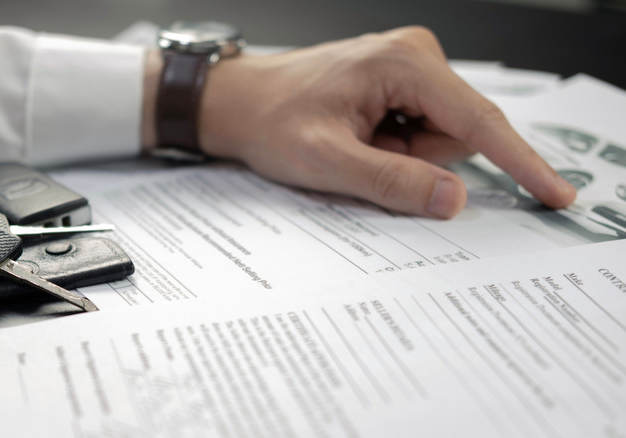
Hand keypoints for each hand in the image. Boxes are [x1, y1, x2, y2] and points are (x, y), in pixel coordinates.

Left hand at [193, 26, 575, 217]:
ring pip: (441, 136)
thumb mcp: (326, 161)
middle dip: (417, 160)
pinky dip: (395, 145)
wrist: (240, 101)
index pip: (479, 121)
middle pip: (459, 133)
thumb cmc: (271, 120)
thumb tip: (453, 199)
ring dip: (402, 154)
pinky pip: (422, 129)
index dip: (521, 163)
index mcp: (403, 64)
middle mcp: (414, 55)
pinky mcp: (400, 82)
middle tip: (363, 154)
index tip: (555, 194)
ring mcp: (409, 67)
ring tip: (355, 143)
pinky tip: (359, 136)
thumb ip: (392, 182)